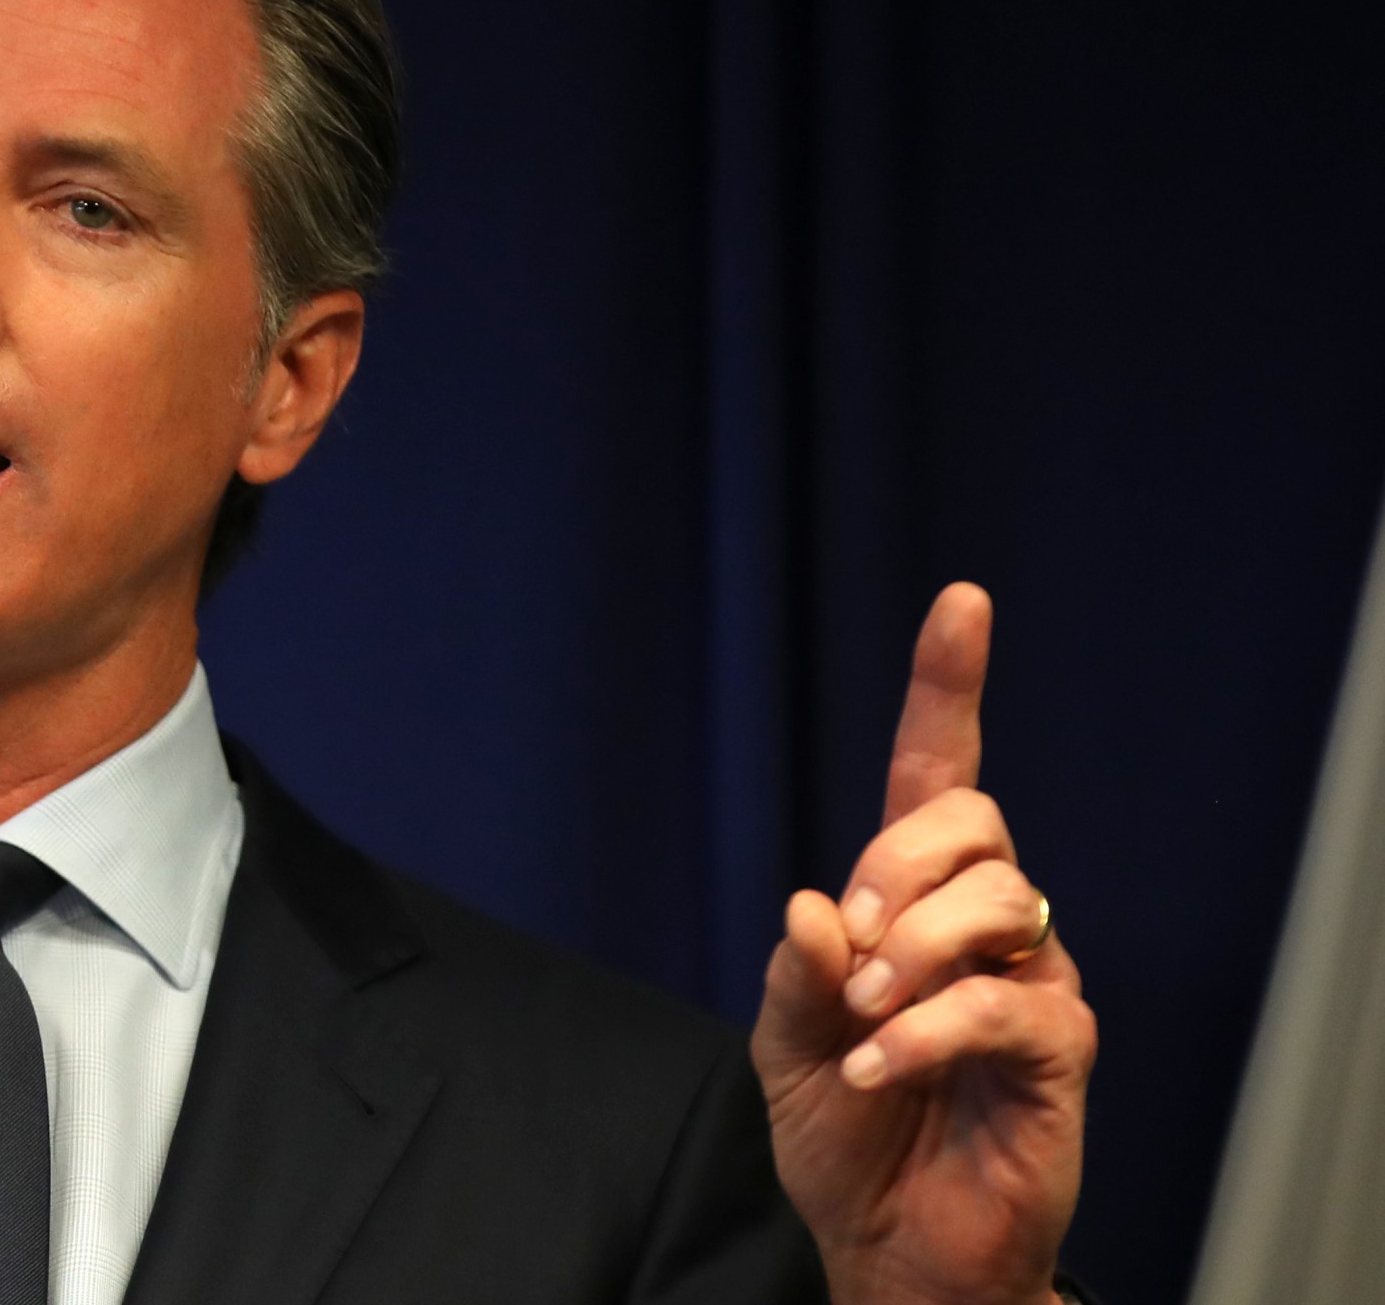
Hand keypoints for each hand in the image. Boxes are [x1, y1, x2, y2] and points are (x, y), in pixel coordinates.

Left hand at [749, 583, 1098, 1304]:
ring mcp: (1034, 981)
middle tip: (850, 943)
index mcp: (915, 902)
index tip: (961, 603)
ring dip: (912, 948)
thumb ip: (794, 972)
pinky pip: (1008, 1004)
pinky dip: (929, 1028)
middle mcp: (990, 925)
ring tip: (863, 1013)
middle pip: (973, 820)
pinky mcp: (1058, 1051)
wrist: (891, 1246)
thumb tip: (812, 902)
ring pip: (1002, 899)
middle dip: (899, 860)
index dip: (947, 688)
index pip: (937, 775)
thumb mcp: (786, 1046)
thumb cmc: (848, 1135)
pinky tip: (880, 1063)